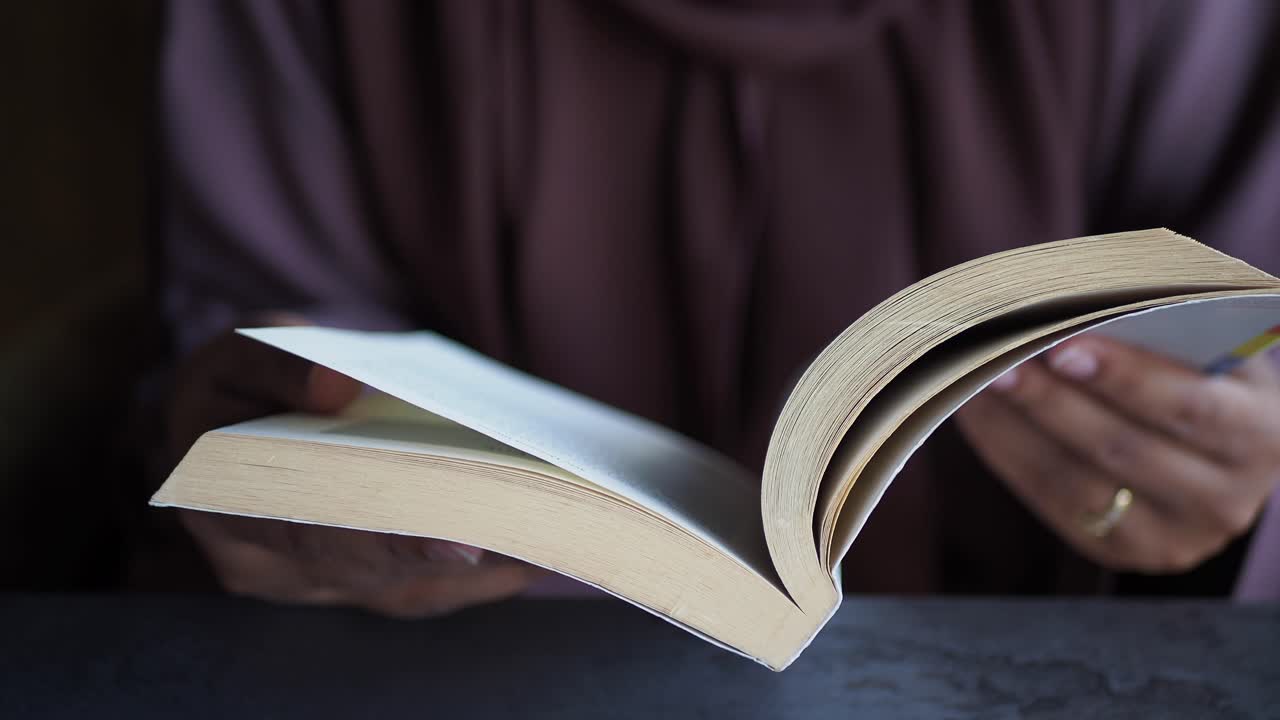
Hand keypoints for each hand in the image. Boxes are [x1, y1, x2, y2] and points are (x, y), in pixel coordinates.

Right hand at [167, 320, 543, 615]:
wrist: (217, 428)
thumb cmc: (235, 383)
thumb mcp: (242, 351)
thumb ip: (280, 366)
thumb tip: (335, 385)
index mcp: (220, 499)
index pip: (304, 530)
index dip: (383, 538)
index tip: (457, 540)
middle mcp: (262, 563)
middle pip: (364, 568)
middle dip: (451, 556)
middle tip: (523, 537)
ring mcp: (307, 585)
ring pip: (396, 588)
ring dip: (473, 571)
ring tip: (543, 540)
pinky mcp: (349, 586)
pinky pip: (415, 595)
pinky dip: (475, 583)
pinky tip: (530, 559)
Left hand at [955, 336, 1279, 573]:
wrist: (1215, 451)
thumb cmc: (1201, 376)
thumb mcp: (1206, 352)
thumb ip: (1154, 333)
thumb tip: (1060, 309)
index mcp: (1259, 434)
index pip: (1188, 407)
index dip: (1124, 377)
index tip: (1062, 345)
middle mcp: (1224, 500)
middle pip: (1123, 449)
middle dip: (1053, 402)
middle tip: (999, 361)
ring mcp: (1171, 538)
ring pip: (1078, 482)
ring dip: (1018, 428)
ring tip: (976, 382)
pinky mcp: (1120, 552)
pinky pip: (1051, 502)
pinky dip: (1007, 453)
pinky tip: (975, 413)